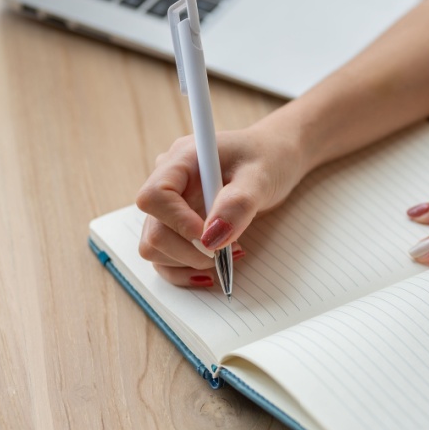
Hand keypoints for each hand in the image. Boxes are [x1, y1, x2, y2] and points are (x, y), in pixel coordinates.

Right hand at [135, 122, 307, 287]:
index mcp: (182, 160)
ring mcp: (170, 207)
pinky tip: (213, 267)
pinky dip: (185, 270)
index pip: (155, 196)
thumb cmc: (267, 159)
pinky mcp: (176, 226)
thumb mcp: (260, 177)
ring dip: (189, 262)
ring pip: (155, 249)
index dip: (179, 223)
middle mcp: (169, 184)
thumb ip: (237, 204)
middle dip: (189, 251)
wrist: (274, 160)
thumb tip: (210, 239)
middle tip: (227, 251)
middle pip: (154, 230)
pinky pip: (165, 258)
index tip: (211, 236)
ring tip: (229, 253)